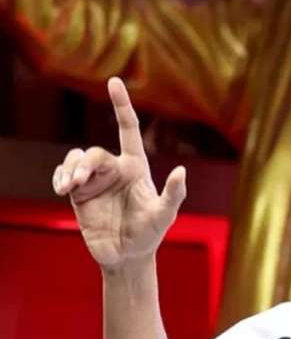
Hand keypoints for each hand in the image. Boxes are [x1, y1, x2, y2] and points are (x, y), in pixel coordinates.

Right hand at [52, 78, 186, 269]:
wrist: (127, 256)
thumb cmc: (151, 234)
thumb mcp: (165, 215)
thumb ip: (174, 194)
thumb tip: (182, 171)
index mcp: (136, 166)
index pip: (127, 128)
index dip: (121, 105)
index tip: (114, 81)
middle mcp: (114, 169)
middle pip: (94, 153)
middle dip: (85, 164)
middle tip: (79, 184)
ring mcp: (94, 181)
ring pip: (75, 160)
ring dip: (70, 170)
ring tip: (69, 188)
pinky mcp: (78, 195)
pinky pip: (64, 175)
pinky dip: (60, 177)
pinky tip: (62, 189)